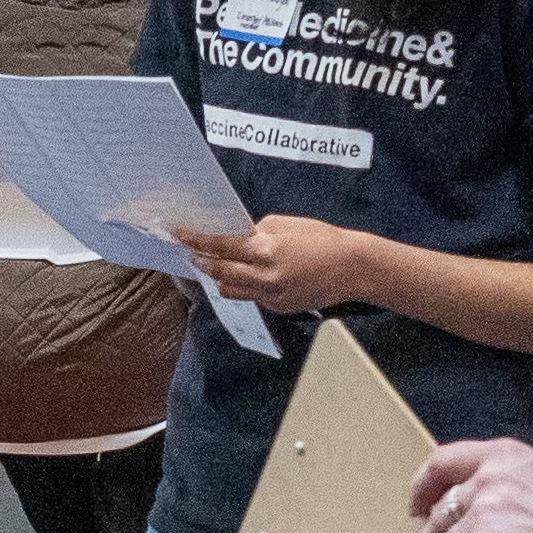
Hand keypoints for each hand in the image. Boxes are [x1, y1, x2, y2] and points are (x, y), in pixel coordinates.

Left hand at [172, 206, 378, 311]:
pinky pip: (251, 297)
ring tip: (218, 266)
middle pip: (219, 273)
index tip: (178, 235)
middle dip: (202, 262)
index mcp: (266, 249)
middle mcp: (265, 276)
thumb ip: (256, 233)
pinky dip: (246, 286)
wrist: (353, 267)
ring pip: (230, 291)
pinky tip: (253, 276)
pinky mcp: (278, 307)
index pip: (220, 246)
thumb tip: (234, 239)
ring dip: (220, 278)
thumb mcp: (285, 225)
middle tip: (192, 254)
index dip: (196, 240)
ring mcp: (271, 295)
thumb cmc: (322, 240)